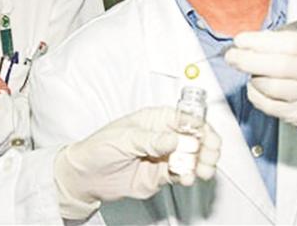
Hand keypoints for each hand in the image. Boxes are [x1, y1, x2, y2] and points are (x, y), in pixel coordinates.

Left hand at [53, 106, 220, 219]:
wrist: (86, 177)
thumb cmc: (99, 148)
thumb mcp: (124, 138)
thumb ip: (152, 140)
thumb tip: (176, 139)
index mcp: (156, 119)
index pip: (186, 118)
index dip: (200, 126)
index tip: (207, 137)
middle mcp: (165, 136)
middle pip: (196, 137)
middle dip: (208, 146)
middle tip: (211, 156)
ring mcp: (165, 156)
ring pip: (194, 157)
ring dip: (203, 163)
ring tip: (202, 171)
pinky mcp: (163, 175)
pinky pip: (183, 174)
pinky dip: (189, 177)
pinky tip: (187, 178)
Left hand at [225, 29, 296, 156]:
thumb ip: (285, 40)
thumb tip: (250, 42)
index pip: (291, 43)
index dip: (261, 41)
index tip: (241, 40)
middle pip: (279, 66)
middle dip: (248, 59)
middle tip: (232, 56)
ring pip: (272, 87)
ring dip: (253, 78)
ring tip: (249, 72)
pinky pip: (269, 105)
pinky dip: (255, 94)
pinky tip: (255, 87)